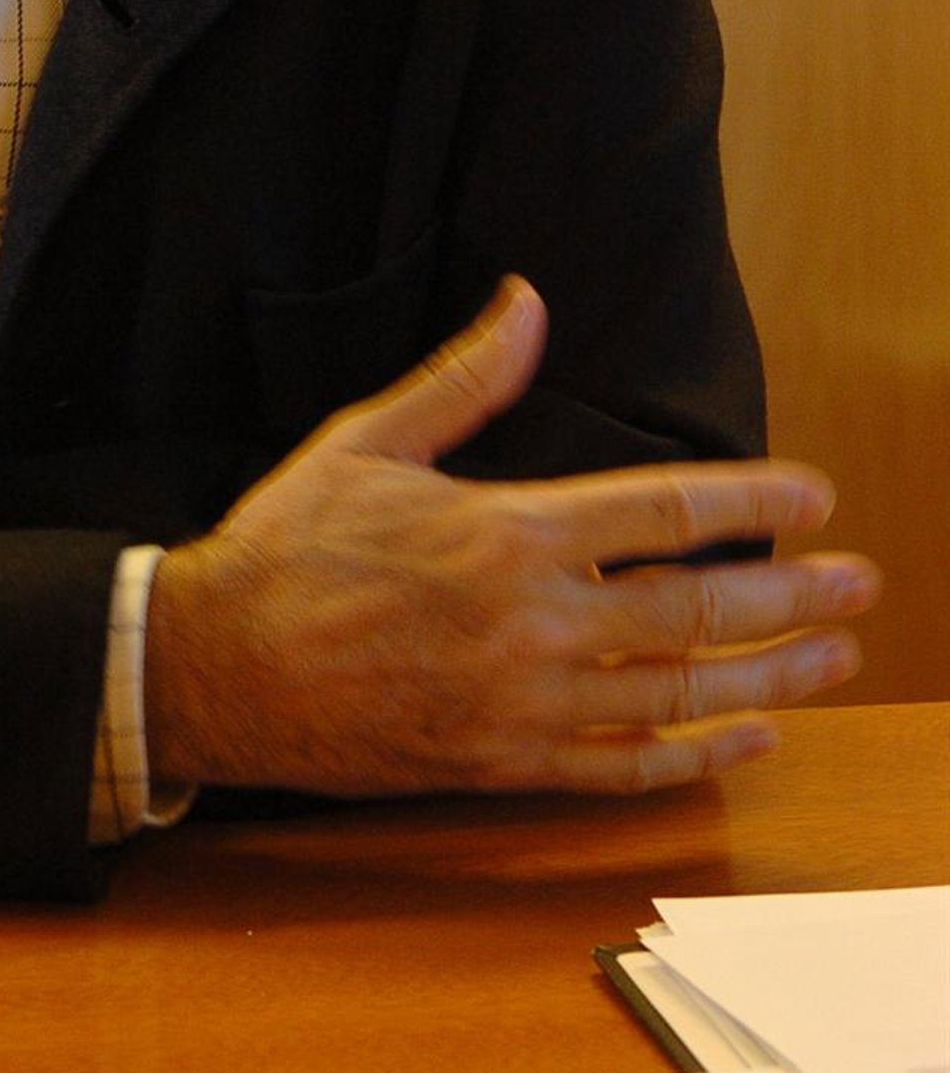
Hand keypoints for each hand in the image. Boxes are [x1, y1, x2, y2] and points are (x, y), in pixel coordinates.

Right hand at [145, 277, 879, 798]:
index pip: (663, 513)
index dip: (751, 502)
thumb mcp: (366, 440)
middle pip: (696, 611)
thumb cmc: (285, 547)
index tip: (814, 495)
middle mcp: (531, 623)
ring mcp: (522, 703)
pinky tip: (746, 742)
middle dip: (790, 594)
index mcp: (505, 533)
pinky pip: (622, 771)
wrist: (213, 667)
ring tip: (833, 656)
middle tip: (859, 581)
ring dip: (769, 678)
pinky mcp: (501, 764)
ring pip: (677, 695)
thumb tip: (526, 301)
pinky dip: (695, 760)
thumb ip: (462, 378)